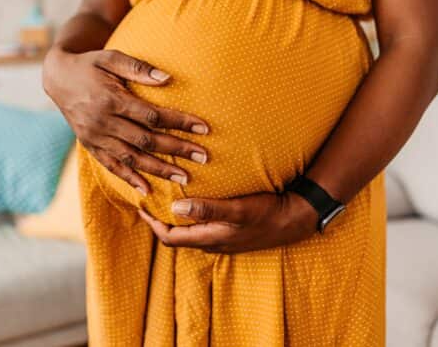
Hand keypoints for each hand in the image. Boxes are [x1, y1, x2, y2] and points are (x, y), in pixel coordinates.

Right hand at [42, 46, 208, 194]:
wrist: (57, 78)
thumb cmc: (90, 64)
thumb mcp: (111, 58)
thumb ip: (138, 68)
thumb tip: (167, 79)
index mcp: (111, 100)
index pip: (152, 116)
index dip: (179, 122)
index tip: (203, 128)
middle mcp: (102, 122)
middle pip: (146, 141)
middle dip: (177, 149)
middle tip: (204, 157)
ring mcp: (95, 137)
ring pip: (131, 158)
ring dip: (159, 170)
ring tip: (184, 178)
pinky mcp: (90, 146)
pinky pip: (111, 166)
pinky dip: (129, 179)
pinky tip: (147, 190)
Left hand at [137, 191, 317, 253]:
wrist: (297, 218)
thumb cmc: (268, 213)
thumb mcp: (238, 209)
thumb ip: (208, 209)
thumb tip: (176, 208)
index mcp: (210, 238)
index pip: (169, 237)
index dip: (152, 223)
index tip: (140, 205)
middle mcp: (212, 242)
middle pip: (176, 235)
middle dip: (160, 219)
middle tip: (148, 198)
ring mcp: (222, 238)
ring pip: (189, 231)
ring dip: (175, 217)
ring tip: (165, 197)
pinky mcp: (231, 230)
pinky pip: (203, 225)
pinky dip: (191, 215)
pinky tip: (193, 199)